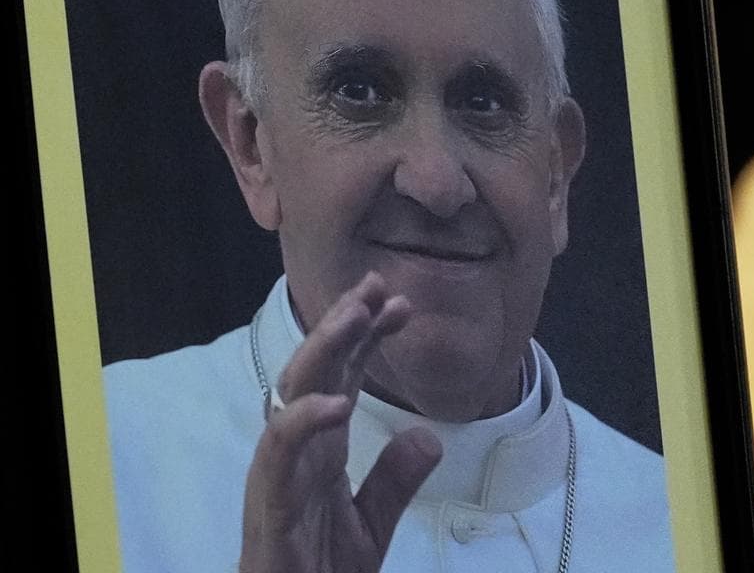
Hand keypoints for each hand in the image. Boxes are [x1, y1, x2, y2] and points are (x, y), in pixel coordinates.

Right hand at [239, 272, 441, 572]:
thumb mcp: (373, 525)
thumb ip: (395, 480)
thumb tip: (429, 436)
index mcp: (322, 451)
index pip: (343, 378)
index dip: (366, 338)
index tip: (399, 303)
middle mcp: (297, 452)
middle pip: (316, 372)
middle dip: (343, 324)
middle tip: (376, 284)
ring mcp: (279, 474)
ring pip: (292, 396)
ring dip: (322, 351)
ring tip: (355, 315)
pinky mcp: (269, 506)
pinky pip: (280, 456)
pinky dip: (303, 423)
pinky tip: (336, 402)